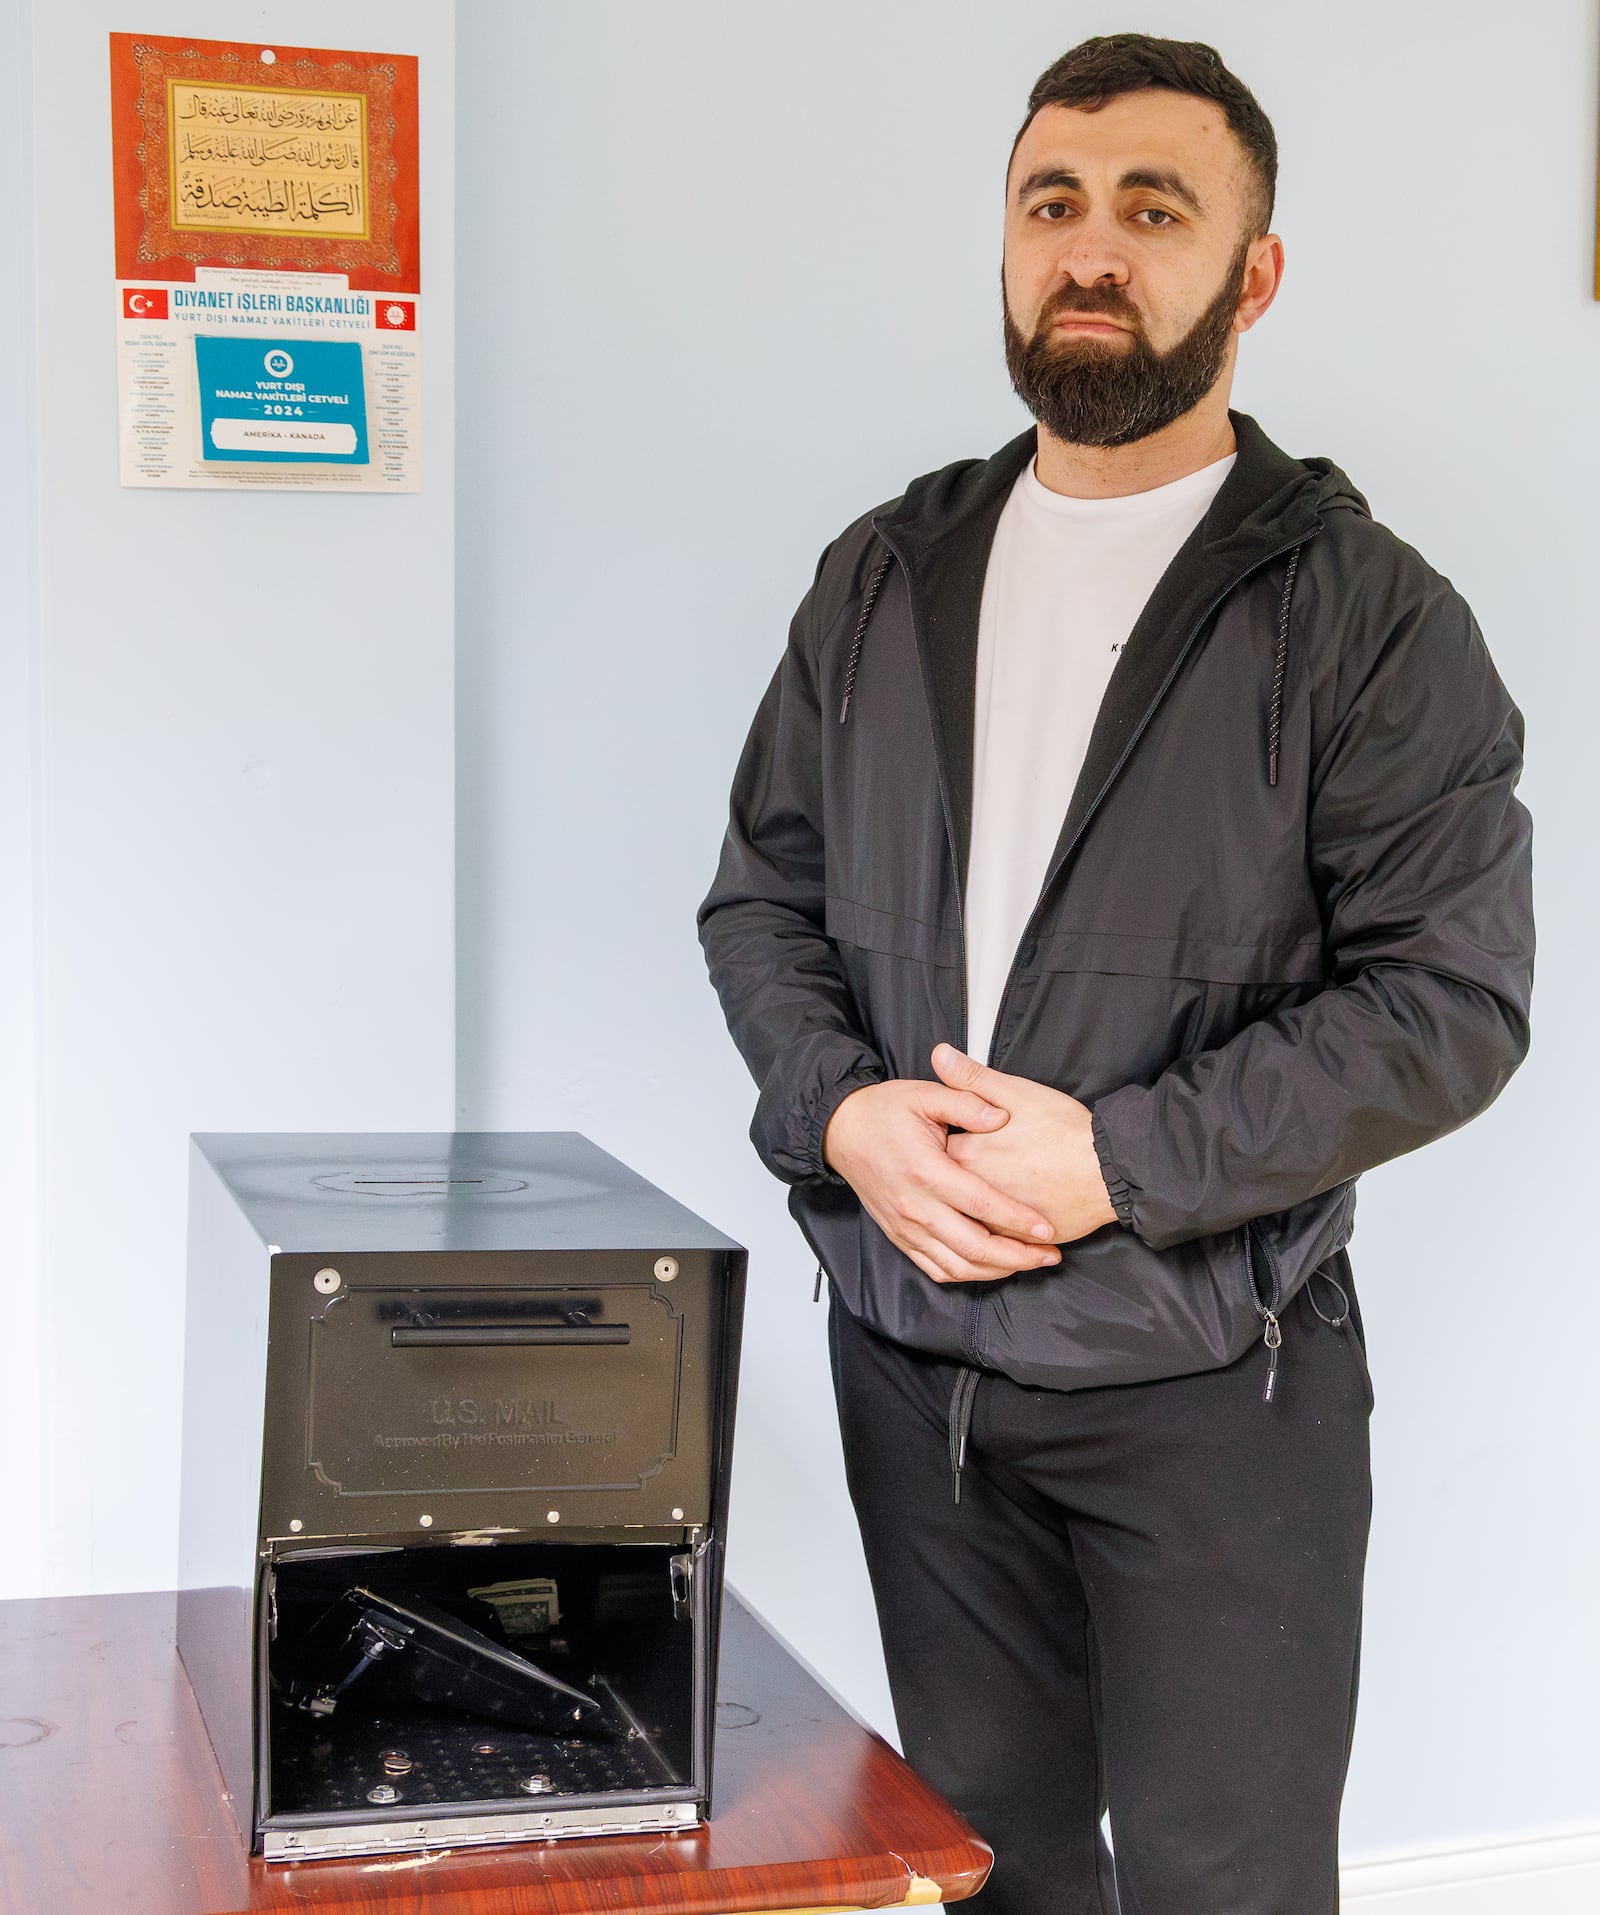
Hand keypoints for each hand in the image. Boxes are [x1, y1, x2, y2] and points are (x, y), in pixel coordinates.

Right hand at [822, 1075, 1063, 1285]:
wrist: (841, 1131)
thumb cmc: (884, 1111)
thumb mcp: (924, 1093)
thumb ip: (966, 1101)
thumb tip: (1002, 1116)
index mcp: (924, 1170)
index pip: (979, 1203)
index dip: (1015, 1219)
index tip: (1046, 1228)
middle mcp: (913, 1206)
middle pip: (973, 1246)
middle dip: (1017, 1256)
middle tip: (1049, 1254)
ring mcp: (905, 1227)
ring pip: (957, 1266)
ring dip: (996, 1270)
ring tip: (1029, 1262)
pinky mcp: (899, 1236)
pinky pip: (935, 1269)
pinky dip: (967, 1274)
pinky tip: (992, 1267)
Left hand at [932, 1043, 1117, 1244]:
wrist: (1107, 1170)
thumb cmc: (1064, 1130)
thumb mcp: (1015, 1092)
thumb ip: (972, 1078)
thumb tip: (938, 1054)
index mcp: (967, 1154)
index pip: (930, 1152)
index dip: (934, 1144)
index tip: (939, 1140)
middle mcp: (974, 1192)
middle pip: (943, 1190)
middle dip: (945, 1182)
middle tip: (952, 1173)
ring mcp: (994, 1221)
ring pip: (963, 1222)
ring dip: (962, 1214)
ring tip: (968, 1203)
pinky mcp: (1017, 1240)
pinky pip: (989, 1245)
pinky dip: (986, 1237)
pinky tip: (991, 1227)